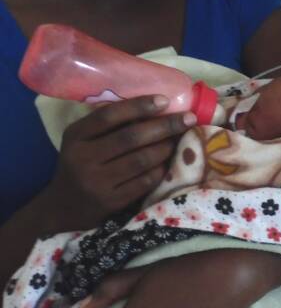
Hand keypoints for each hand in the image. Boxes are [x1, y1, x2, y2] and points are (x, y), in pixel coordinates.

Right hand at [45, 96, 194, 229]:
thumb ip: (108, 123)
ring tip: (180, 139)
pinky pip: (144, 181)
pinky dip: (161, 169)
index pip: (109, 116)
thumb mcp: (83, 140)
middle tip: (188, 119)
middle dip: (165, 126)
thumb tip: (152, 103)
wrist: (64, 207)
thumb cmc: (82, 164)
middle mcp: (83, 158)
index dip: (139, 106)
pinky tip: (169, 161)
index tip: (165, 100)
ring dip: (166, 147)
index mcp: (76, 136)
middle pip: (131, 137)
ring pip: (142, 160)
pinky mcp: (110, 202)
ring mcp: (96, 182)